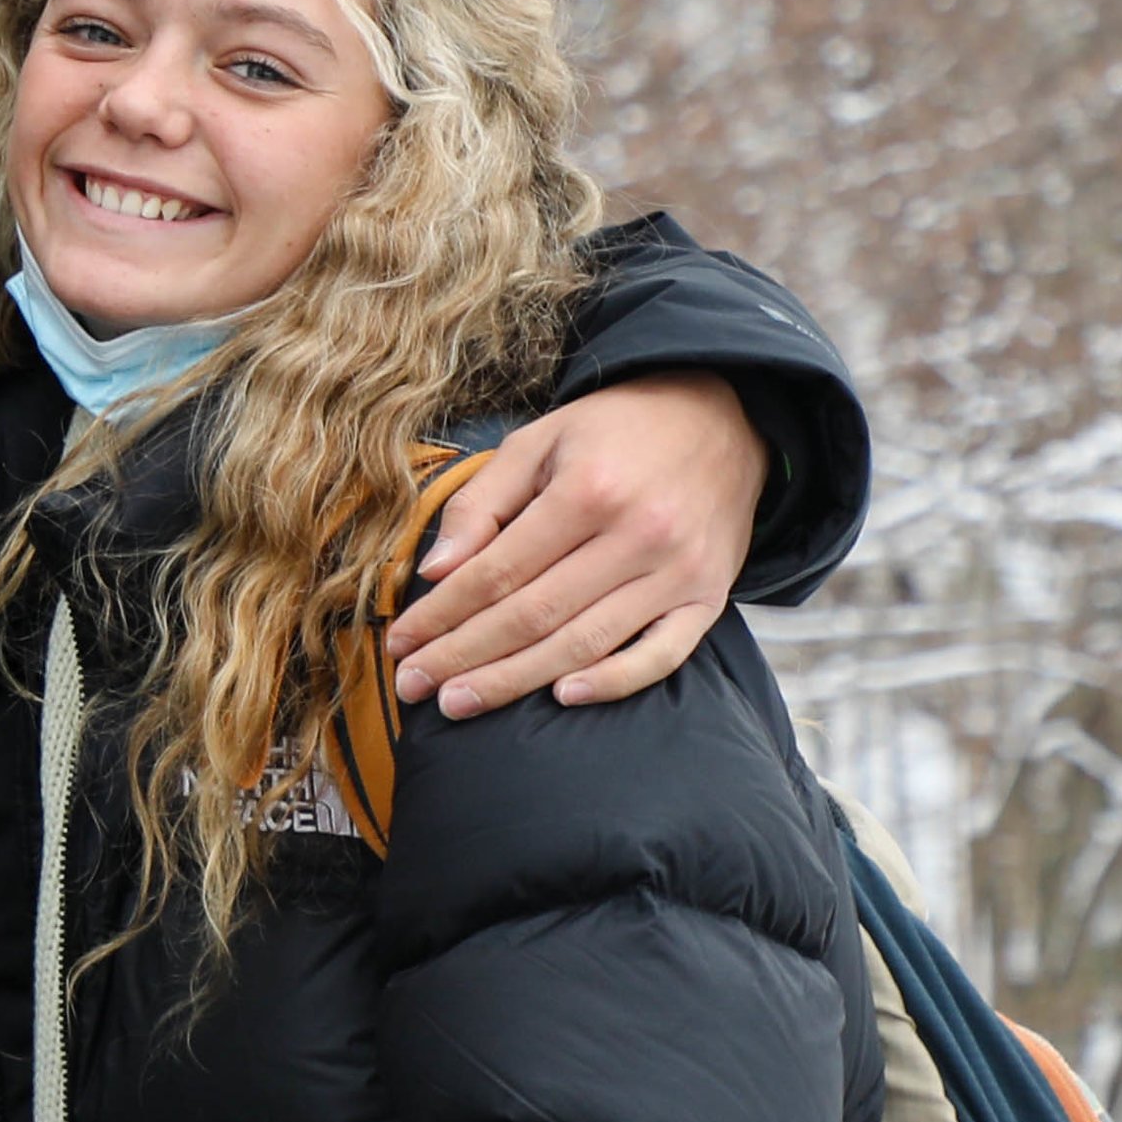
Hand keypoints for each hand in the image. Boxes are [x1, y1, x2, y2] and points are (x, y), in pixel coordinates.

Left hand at [385, 374, 763, 712]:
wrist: (721, 419)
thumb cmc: (613, 433)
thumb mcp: (537, 443)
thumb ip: (481, 505)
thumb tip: (433, 573)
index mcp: (588, 490)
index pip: (496, 572)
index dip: (441, 615)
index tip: (400, 643)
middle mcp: (638, 534)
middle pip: (533, 615)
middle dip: (464, 656)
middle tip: (413, 685)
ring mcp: (679, 571)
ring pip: (585, 643)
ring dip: (516, 680)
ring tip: (460, 703)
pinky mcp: (710, 596)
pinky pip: (662, 655)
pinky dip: (613, 682)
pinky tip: (561, 697)